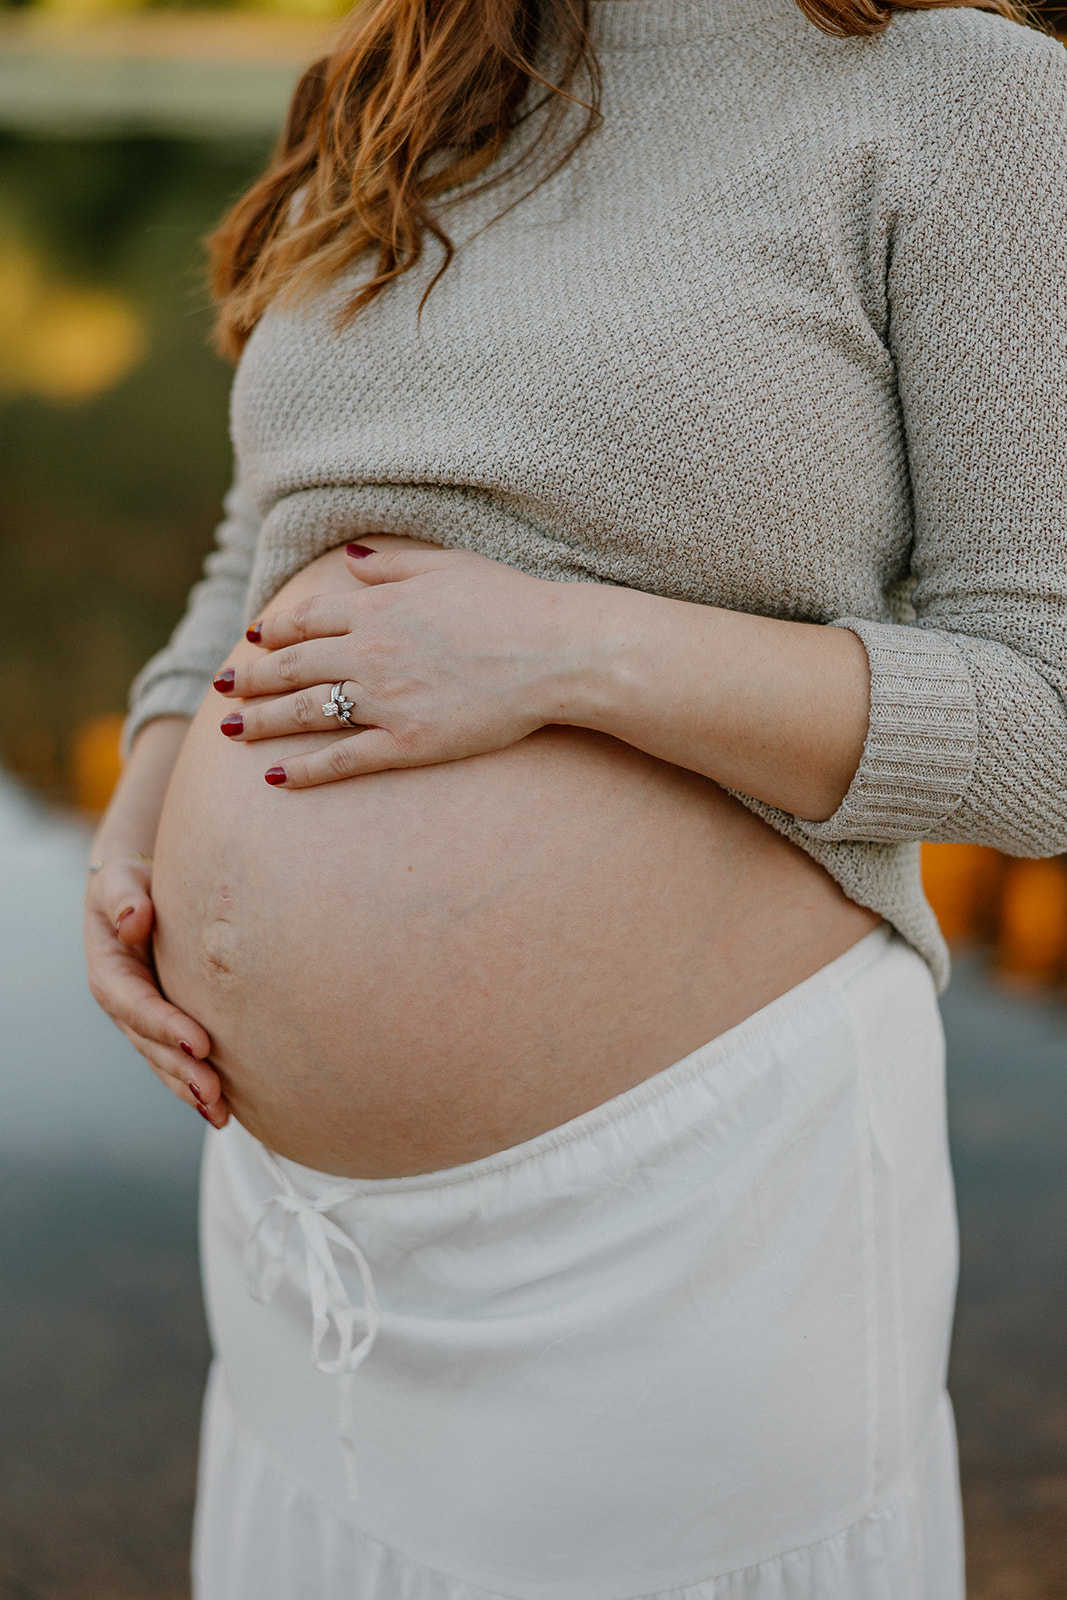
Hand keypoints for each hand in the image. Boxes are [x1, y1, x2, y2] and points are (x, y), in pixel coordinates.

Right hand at [84, 855, 228, 1125]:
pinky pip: (180, 1060)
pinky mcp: (169, 1025)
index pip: (136, 1005)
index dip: (165, 1026)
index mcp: (110, 971)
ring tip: (222, 1112)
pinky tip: (226, 1109)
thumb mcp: (121, 879)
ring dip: (190, 1089)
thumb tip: (133, 919)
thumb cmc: (135, 881)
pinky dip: (198, 1084)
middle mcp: (126, 1004)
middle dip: (181, 1071)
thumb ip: (124, 896)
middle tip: (214, 1092)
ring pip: (165, 1061)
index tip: (200, 1043)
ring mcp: (146, 1020)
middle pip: (151, 1044)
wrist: (144, 890)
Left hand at [214, 543, 596, 786]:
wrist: (553, 651)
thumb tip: (349, 560)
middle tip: (222, 688)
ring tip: (233, 730)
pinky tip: (275, 778)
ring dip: (263, 722)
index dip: (272, 631)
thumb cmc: (510, 603)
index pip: (306, 620)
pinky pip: (342, 759)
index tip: (251, 639)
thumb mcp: (448, 565)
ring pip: (307, 713)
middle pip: (292, 667)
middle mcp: (370, 652)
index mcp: (378, 608)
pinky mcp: (407, 742)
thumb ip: (392, 563)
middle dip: (251, 678)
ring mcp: (386, 700)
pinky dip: (304, 770)